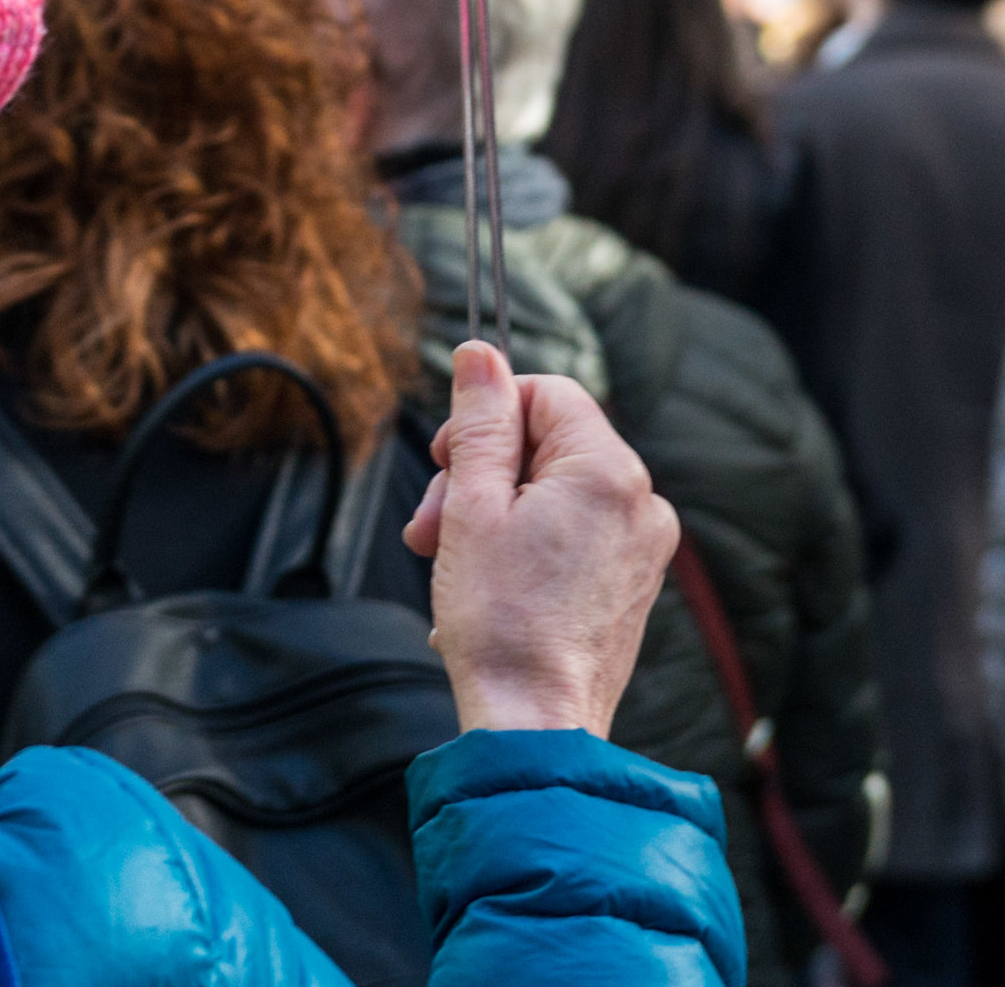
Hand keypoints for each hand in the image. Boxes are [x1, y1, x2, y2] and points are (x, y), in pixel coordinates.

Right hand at [404, 340, 677, 737]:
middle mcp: (641, 501)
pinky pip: (572, 530)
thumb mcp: (470, 503)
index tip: (446, 458)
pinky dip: (524, 542)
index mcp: (607, 471)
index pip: (545, 392)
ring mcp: (643, 545)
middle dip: (479, 473)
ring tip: (449, 558)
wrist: (535, 722)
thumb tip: (479, 353)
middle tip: (432, 523)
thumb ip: (479, 421)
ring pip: (554, 488)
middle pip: (546, 443)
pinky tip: (486, 581)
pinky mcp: (633, 581)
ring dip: (493, 510)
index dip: (485, 414)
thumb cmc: (500, 619)